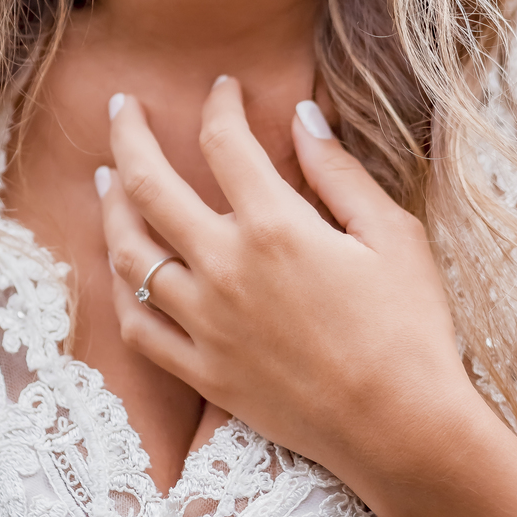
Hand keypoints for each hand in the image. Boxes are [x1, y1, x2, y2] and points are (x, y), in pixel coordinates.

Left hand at [96, 76, 478, 486]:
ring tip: (106, 180)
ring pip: (129, 254)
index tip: (222, 88)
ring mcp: (205, 324)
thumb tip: (303, 117)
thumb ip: (339, 172)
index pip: (223, 142)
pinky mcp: (203, 372)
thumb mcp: (392, 234)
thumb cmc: (411, 327)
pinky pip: (138, 326)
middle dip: (128, 136)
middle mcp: (225, 268)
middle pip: (149, 185)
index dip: (218, 104)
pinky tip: (120, 268)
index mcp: (275, 225)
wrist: (402, 428)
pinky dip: (120, 291)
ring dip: (111, 208)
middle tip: (121, 107)